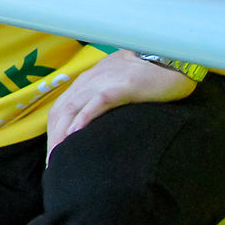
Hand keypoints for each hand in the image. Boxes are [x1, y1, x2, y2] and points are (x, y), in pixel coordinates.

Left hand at [45, 50, 199, 157]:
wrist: (171, 59)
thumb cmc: (147, 77)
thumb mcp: (117, 90)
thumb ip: (103, 103)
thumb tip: (96, 129)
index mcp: (86, 84)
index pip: (61, 110)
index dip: (54, 133)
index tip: (54, 157)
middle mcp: (88, 82)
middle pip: (61, 112)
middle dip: (54, 139)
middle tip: (54, 165)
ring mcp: (103, 83)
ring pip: (73, 108)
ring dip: (63, 133)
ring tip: (59, 156)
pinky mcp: (121, 86)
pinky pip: (97, 102)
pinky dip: (84, 118)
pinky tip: (76, 133)